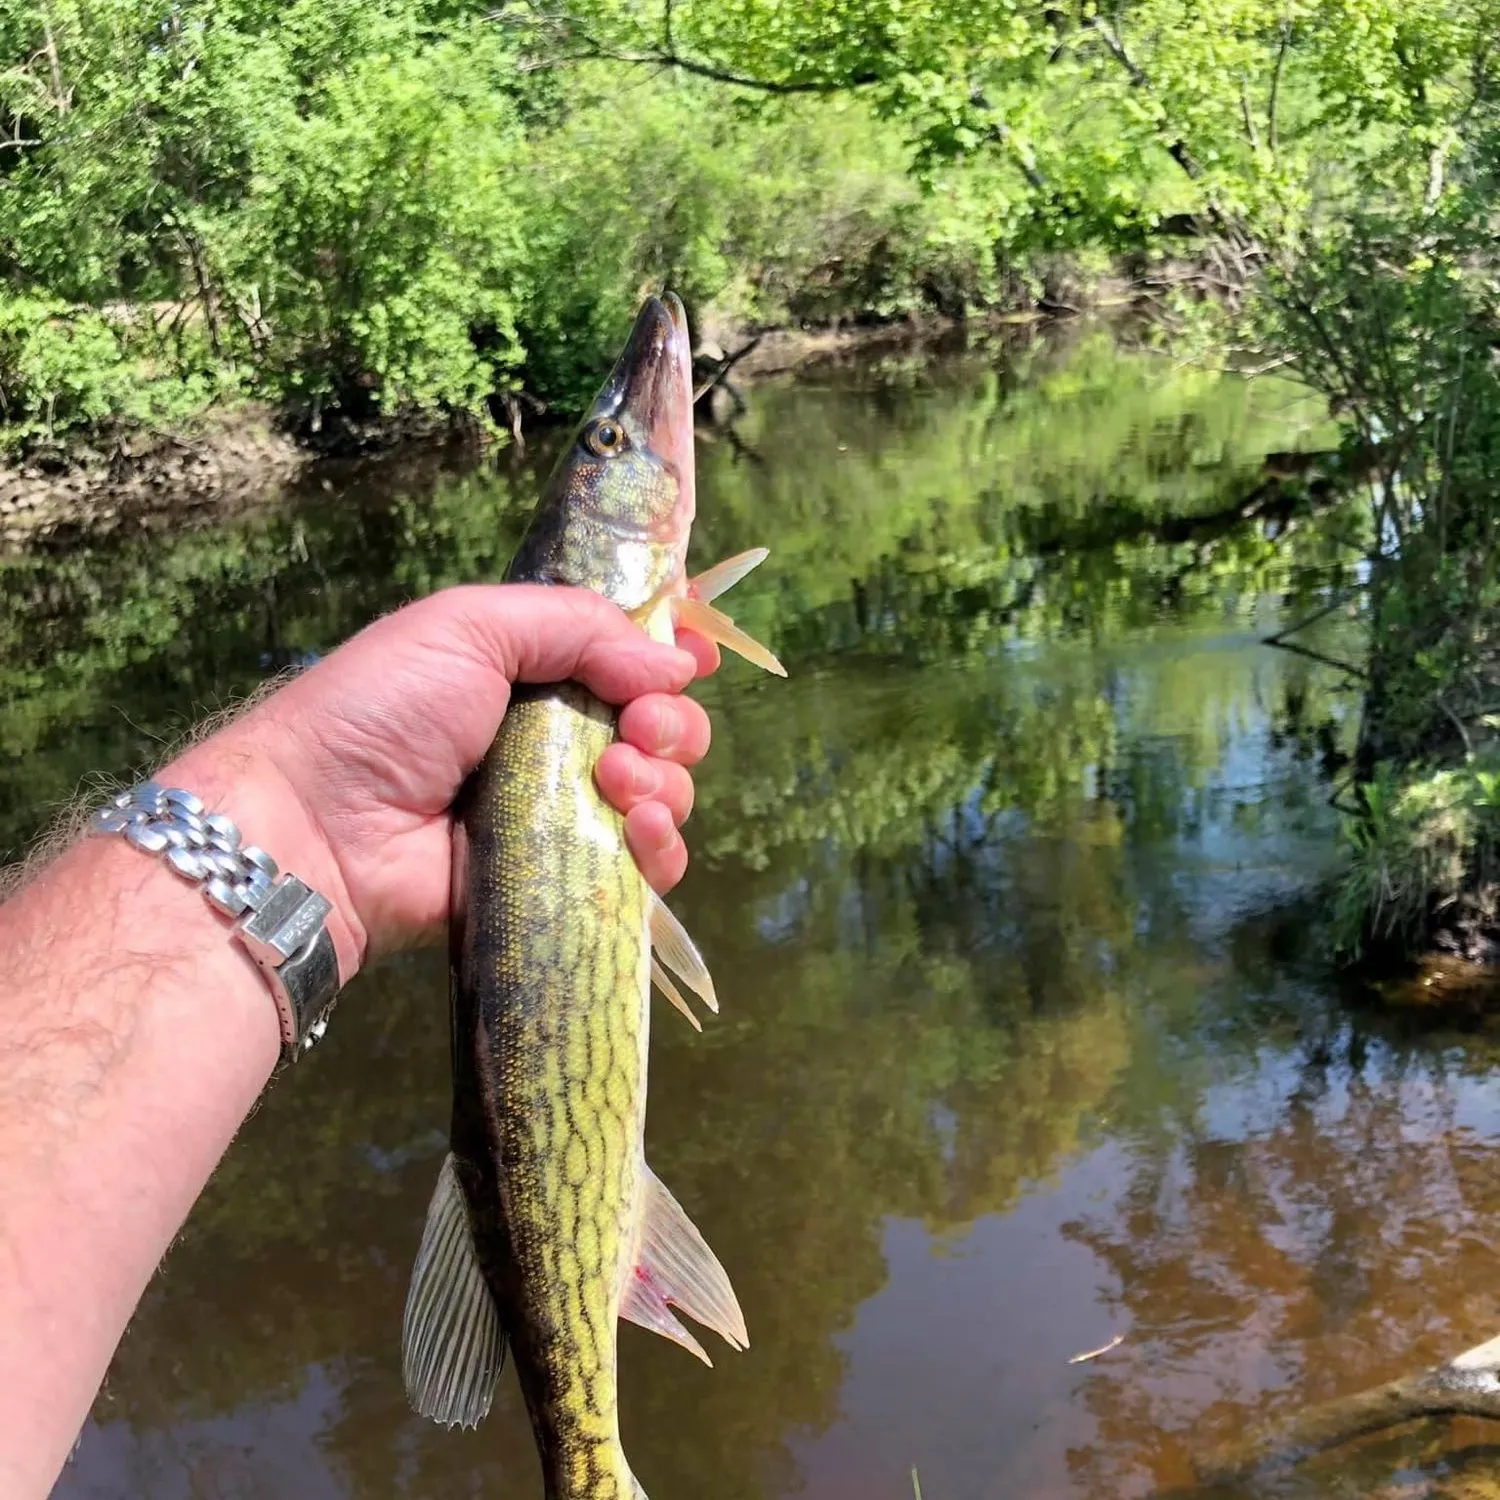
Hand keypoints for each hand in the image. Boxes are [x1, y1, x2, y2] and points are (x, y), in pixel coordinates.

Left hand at [165, 585, 716, 976]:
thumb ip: (578, 625)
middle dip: (670, 722)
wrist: (318, 826)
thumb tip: (675, 659)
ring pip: (662, 796)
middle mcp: (555, 742)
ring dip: (664, 781)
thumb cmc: (382, 710)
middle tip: (637, 728)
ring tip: (617, 780)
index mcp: (532, 673)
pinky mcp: (562, 881)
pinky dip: (662, 847)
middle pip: (659, 728)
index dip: (671, 657)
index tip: (700, 657)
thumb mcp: (471, 626)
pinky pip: (643, 869)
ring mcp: (562, 815)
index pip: (626, 659)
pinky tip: (640, 830)